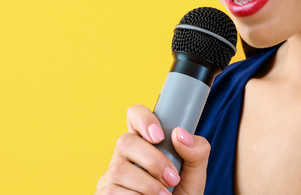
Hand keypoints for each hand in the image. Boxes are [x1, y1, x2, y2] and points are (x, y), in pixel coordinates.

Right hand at [96, 104, 210, 194]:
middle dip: (152, 160)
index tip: (160, 137)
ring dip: (147, 185)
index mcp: (144, 142)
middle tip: (172, 178)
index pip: (135, 114)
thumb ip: (197, 152)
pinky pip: (112, 191)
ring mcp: (111, 175)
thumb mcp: (194, 174)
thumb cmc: (180, 194)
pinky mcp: (104, 194)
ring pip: (119, 169)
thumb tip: (180, 134)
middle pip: (125, 141)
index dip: (144, 119)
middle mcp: (124, 155)